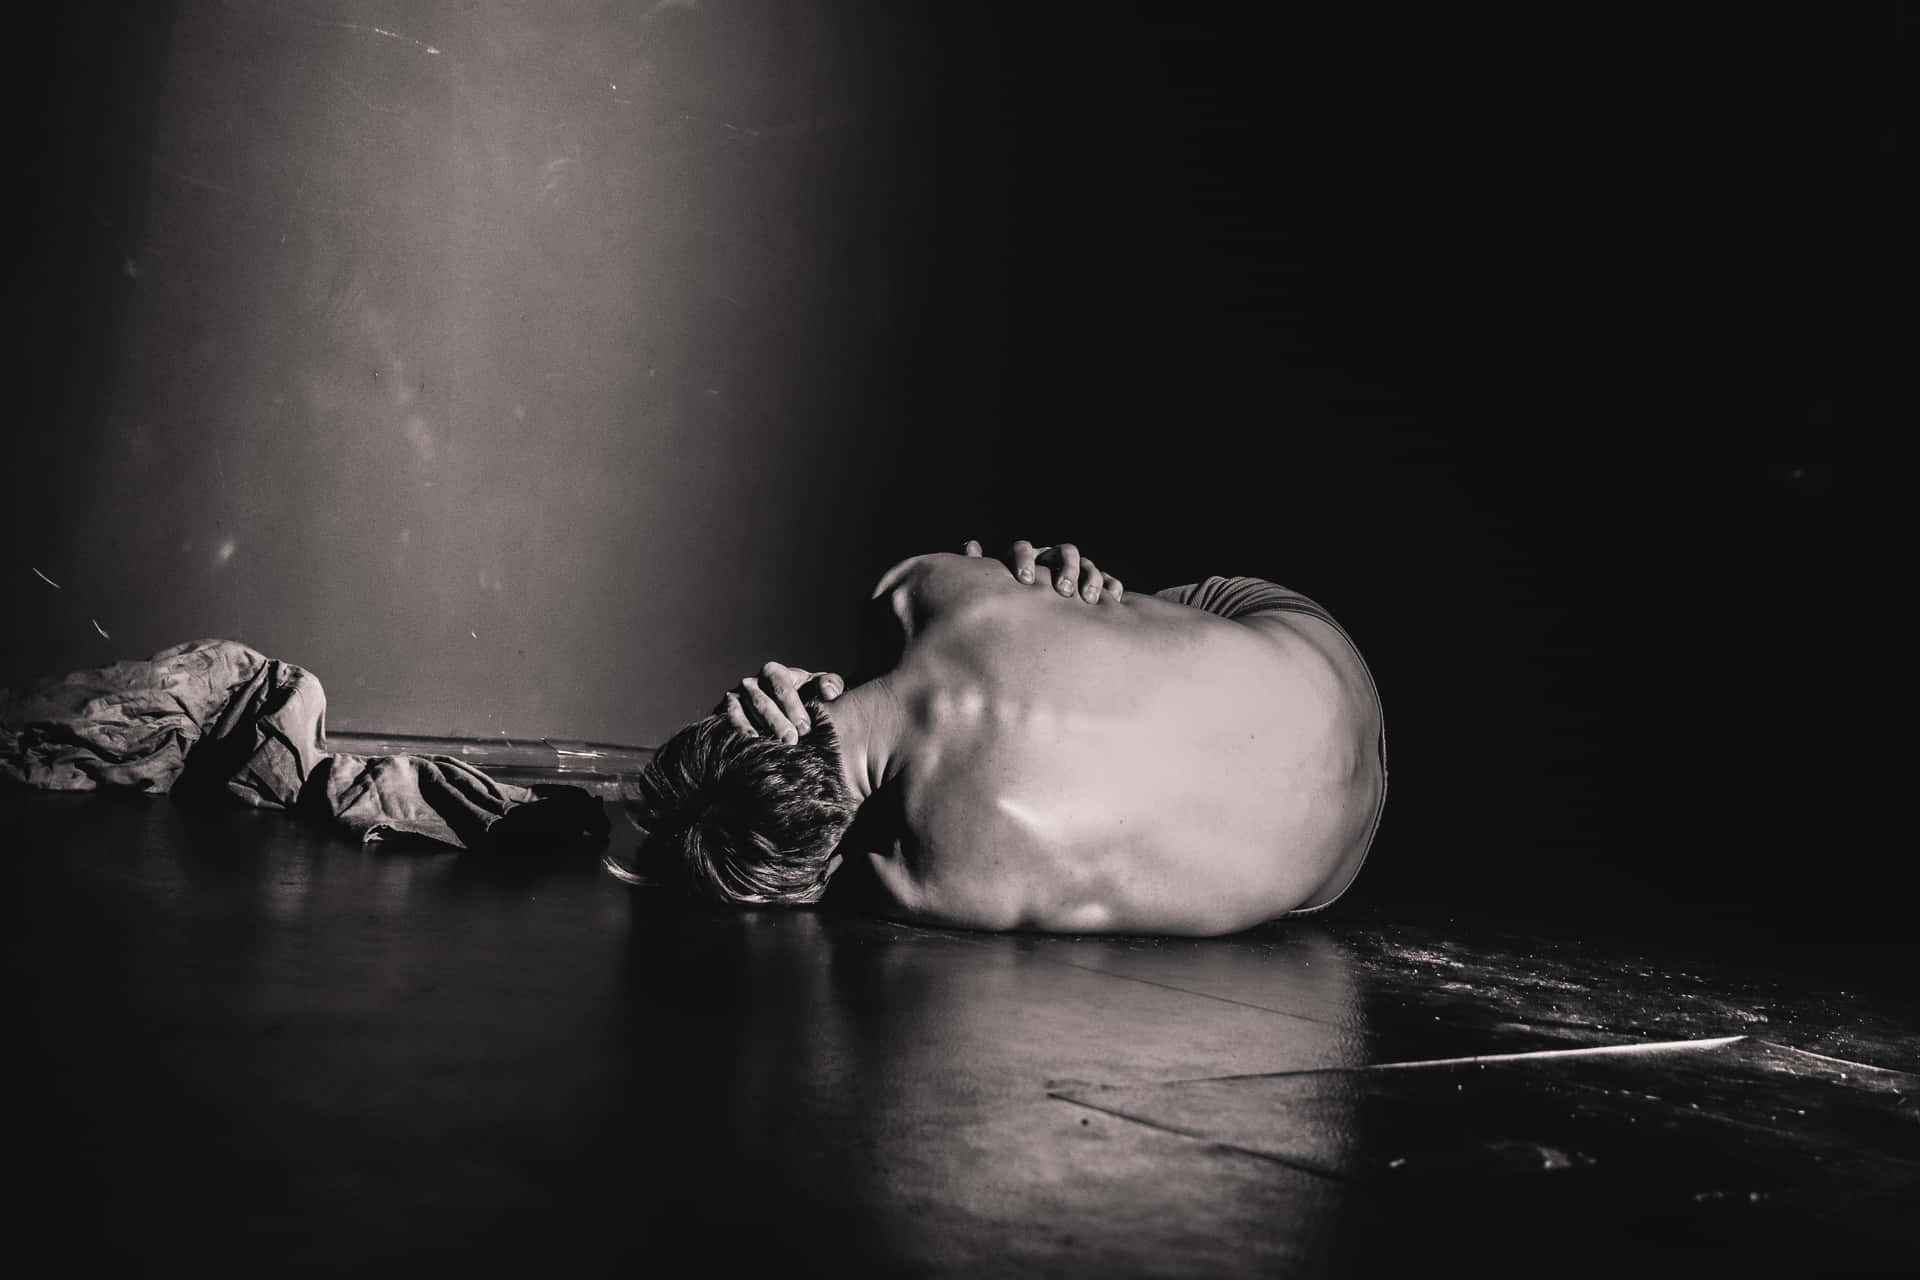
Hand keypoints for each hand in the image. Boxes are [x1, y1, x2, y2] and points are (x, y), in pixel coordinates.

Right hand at [715, 662, 845, 743]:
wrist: (782, 714)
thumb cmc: (804, 696)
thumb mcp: (818, 687)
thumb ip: (831, 684)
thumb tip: (829, 693)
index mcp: (774, 672)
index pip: (781, 685)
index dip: (793, 706)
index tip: (806, 727)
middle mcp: (751, 683)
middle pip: (762, 701)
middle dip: (776, 721)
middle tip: (791, 740)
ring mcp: (735, 698)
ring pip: (743, 712)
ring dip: (756, 729)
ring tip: (770, 747)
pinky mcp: (725, 714)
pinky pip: (727, 722)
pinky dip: (737, 732)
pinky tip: (749, 744)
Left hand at [963, 538, 1122, 602]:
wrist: (1039, 616)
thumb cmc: (1011, 601)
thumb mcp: (996, 585)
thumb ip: (980, 568)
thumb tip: (969, 545)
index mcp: (1025, 558)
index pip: (1024, 548)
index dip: (1024, 560)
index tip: (1024, 580)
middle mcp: (1052, 560)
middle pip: (1064, 552)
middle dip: (1066, 569)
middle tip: (1063, 590)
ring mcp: (1076, 571)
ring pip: (1088, 565)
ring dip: (1089, 578)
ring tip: (1087, 599)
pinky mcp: (1096, 585)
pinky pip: (1108, 581)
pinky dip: (1110, 587)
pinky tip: (1110, 600)